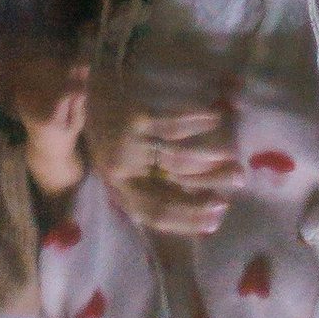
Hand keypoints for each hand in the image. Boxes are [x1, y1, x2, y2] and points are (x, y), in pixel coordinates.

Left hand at [83, 69, 241, 235]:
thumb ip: (154, 182)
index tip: (216, 221)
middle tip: (234, 186)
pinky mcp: (135, 119)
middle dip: (206, 190)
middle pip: (170, 189)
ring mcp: (129, 146)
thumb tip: (202, 196)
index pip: (155, 214)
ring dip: (209, 159)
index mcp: (120, 189)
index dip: (187, 219)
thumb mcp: (125, 166)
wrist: (84, 96)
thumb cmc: (108, 135)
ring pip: (176, 159)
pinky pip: (172, 125)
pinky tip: (215, 119)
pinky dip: (196, 121)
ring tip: (232, 157)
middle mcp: (123, 173)